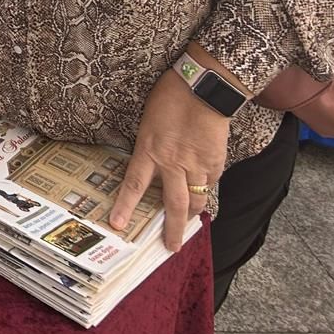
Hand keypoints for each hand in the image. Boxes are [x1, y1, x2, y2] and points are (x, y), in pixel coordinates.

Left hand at [111, 69, 231, 249]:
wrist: (203, 87)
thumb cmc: (169, 97)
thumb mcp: (149, 123)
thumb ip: (150, 148)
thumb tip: (154, 167)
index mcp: (149, 150)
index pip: (134, 185)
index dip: (125, 206)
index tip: (118, 225)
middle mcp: (172, 163)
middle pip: (173, 206)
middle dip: (172, 230)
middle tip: (170, 246)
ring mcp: (197, 165)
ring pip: (196, 200)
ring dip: (192, 215)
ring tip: (189, 224)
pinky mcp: (216, 162)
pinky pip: (211, 183)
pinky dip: (207, 189)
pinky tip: (204, 190)